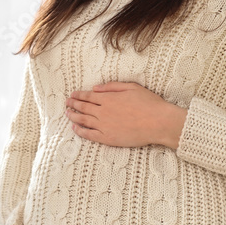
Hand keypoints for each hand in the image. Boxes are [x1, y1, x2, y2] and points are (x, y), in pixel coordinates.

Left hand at [65, 82, 186, 148]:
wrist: (158, 122)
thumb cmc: (149, 103)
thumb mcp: (131, 87)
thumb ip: (112, 87)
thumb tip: (96, 88)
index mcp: (108, 98)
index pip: (88, 96)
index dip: (78, 95)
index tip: (72, 95)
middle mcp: (103, 112)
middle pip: (83, 107)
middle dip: (73, 104)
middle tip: (66, 103)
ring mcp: (104, 126)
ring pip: (83, 120)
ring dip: (73, 116)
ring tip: (67, 114)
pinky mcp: (108, 138)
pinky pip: (89, 135)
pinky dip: (80, 131)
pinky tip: (75, 128)